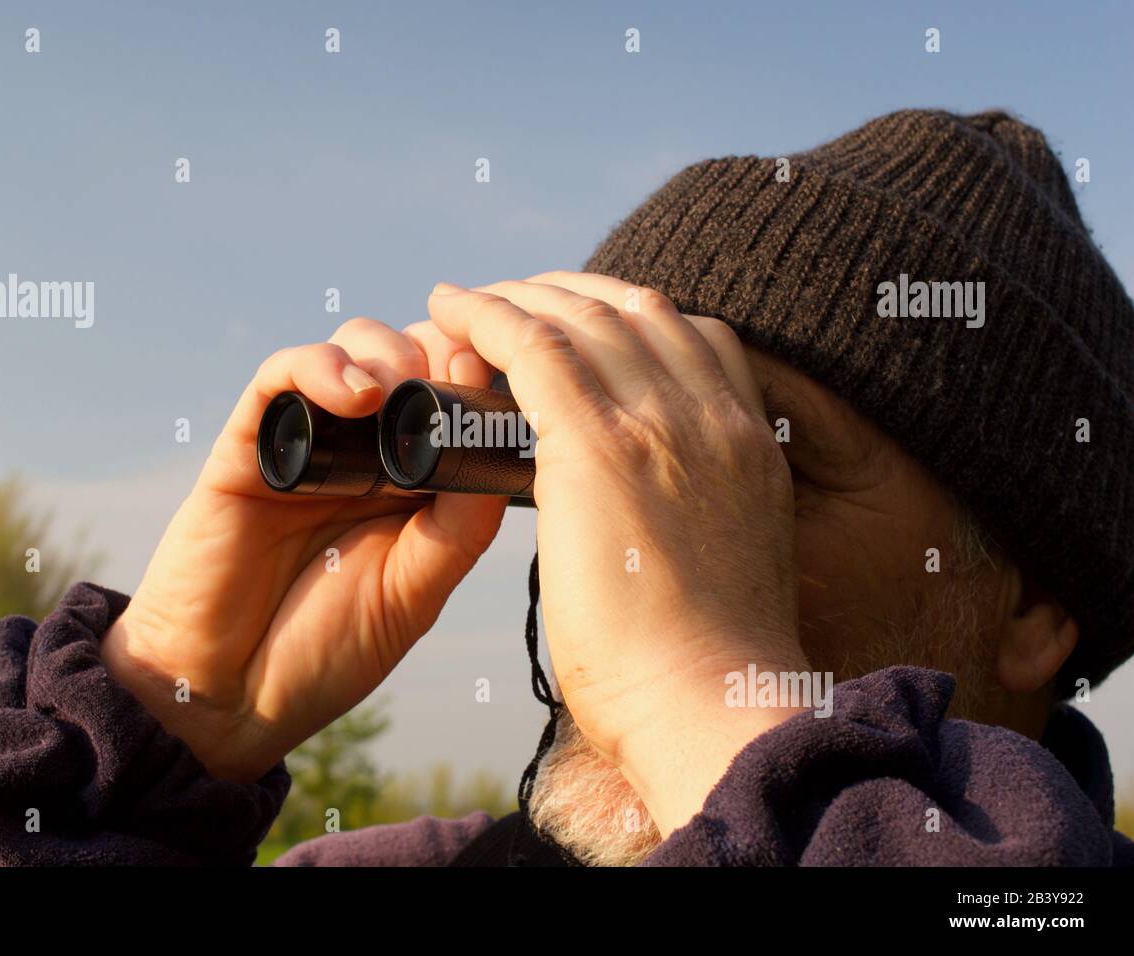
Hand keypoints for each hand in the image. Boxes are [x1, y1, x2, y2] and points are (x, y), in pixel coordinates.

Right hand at [100, 318, 505, 781]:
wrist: (227, 697)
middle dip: (439, 347)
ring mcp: (307, 442)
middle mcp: (364, 453)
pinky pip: (280, 376)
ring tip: (403, 389)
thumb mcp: (414, 593)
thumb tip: (497, 451)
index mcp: (413, 485)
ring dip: (387, 353)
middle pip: (409, 356)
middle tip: (456, 369)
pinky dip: (321, 366)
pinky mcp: (249, 443)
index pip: (454, 400)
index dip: (477, 374)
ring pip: (351, 348)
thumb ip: (459, 528)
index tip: (500, 373)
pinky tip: (356, 394)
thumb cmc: (323, 651)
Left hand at [427, 272, 810, 835]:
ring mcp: (660, 423)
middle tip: (516, 300)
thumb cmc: (711, 666)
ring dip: (520, 296)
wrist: (714, 704)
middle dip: (570, 293)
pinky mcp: (598, 446)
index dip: (630, 317)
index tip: (584, 324)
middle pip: (636, 310)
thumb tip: (649, 520)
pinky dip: (486, 316)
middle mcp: (712, 414)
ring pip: (582, 316)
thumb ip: (697, 516)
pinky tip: (447, 308)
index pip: (697, 337)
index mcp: (748, 443)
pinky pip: (531, 345)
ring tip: (471, 301)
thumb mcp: (728, 563)